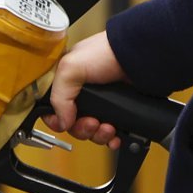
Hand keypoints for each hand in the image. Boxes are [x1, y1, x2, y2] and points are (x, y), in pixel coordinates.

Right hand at [43, 30, 128, 149]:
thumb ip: (59, 97)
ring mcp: (102, 104)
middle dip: (82, 129)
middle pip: (73, 124)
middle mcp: (84, 94)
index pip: (53, 108)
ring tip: (108, 128)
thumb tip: (62, 122)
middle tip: (92, 123)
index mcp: (68, 83)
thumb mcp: (71, 68)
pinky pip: (111, 134)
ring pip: (92, 132)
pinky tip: (115, 137)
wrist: (139, 56)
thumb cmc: (106, 53)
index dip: (56, 120)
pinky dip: (112, 139)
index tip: (65, 123)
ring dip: (98, 135)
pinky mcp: (119, 111)